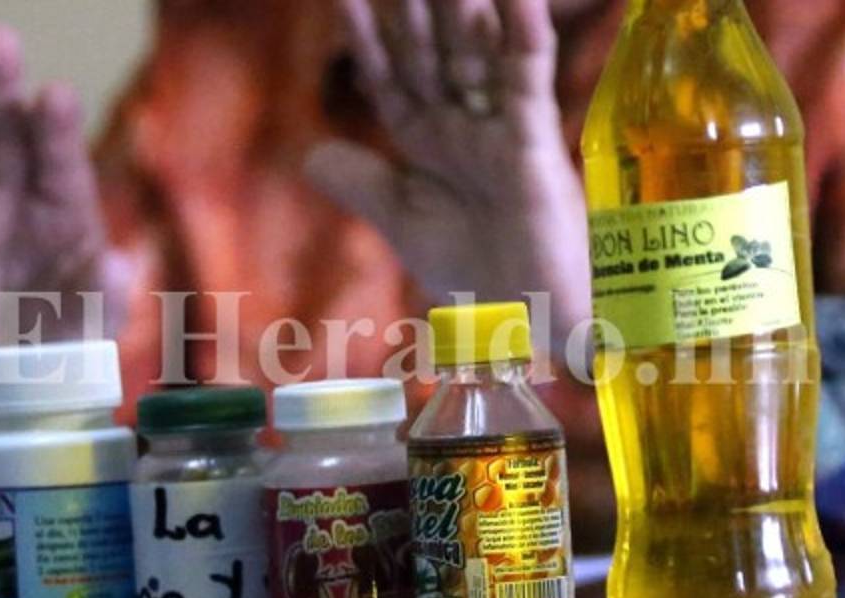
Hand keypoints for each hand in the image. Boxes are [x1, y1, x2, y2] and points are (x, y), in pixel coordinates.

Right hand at [0, 25, 128, 385]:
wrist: (7, 381)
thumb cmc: (65, 342)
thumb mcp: (93, 323)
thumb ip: (104, 292)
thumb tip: (120, 265)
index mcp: (69, 216)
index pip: (63, 166)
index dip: (57, 133)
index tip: (52, 94)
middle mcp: (20, 202)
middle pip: (10, 137)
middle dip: (2, 91)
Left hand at [307, 0, 590, 353]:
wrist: (519, 318)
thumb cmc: (468, 271)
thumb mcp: (401, 221)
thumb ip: (361, 183)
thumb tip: (310, 153)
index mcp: (428, 142)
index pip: (391, 76)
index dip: (366, 38)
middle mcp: (462, 126)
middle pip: (432, 52)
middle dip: (413, 9)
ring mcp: (499, 129)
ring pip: (477, 54)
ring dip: (462, 8)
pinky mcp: (534, 143)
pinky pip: (528, 82)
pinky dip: (524, 38)